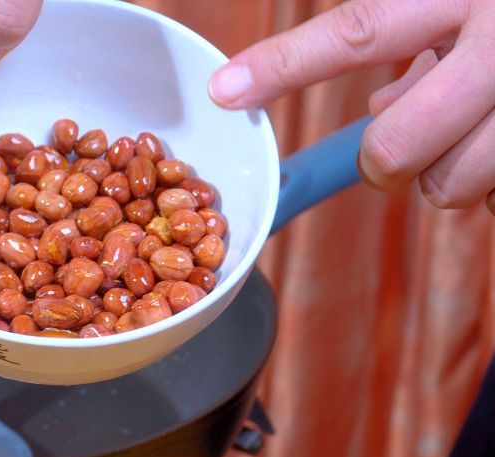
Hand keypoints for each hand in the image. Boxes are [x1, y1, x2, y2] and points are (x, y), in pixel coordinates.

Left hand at [207, 0, 494, 213]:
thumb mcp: (463, 4)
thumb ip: (410, 38)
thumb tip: (378, 105)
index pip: (357, 33)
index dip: (285, 66)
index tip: (225, 90)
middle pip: (393, 144)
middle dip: (381, 162)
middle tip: (395, 149)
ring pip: (447, 185)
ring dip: (445, 173)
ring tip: (474, 134)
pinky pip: (494, 201)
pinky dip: (492, 185)